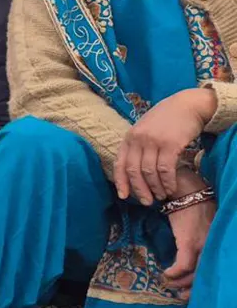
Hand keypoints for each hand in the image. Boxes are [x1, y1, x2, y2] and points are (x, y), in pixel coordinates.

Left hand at [115, 88, 214, 204]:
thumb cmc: (167, 119)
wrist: (187, 105)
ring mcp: (153, 142)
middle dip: (139, 190)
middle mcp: (138, 139)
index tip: (124, 196)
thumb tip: (134, 170)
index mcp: (129, 137)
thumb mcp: (145, 129)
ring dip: (155, 188)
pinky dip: (168, 182)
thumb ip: (138, 146)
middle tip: (147, 202)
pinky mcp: (170, 144)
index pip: (120, 164)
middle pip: (133, 171)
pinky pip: (165, 169)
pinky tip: (171, 188)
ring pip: (149, 173)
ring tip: (161, 196)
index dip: (121, 182)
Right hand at [163, 172, 214, 292]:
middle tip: (182, 296)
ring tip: (169, 283)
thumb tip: (193, 256)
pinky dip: (174, 273)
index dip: (204, 283)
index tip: (193, 289)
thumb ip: (202, 242)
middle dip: (193, 289)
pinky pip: (183, 265)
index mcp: (218, 244)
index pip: (215, 269)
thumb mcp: (203, 228)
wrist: (187, 191)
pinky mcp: (189, 242)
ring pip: (195, 274)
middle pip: (207, 275)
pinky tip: (166, 274)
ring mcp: (203, 245)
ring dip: (180, 282)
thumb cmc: (195, 208)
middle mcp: (214, 247)